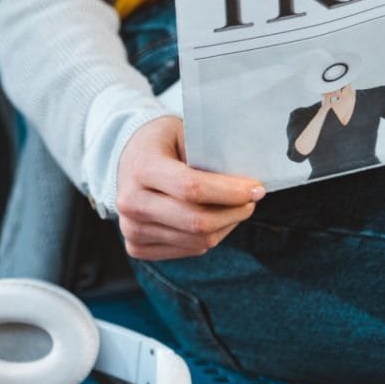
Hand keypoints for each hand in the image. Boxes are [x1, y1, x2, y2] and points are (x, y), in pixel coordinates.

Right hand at [116, 116, 264, 260]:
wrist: (128, 160)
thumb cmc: (163, 143)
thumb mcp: (185, 133)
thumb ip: (210, 156)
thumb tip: (246, 183)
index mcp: (142, 168)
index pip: (191, 188)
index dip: (229, 192)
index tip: (255, 189)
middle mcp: (131, 202)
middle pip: (196, 222)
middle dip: (234, 213)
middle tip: (251, 200)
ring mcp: (131, 229)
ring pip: (198, 241)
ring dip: (226, 226)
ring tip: (234, 207)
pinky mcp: (137, 248)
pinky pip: (190, 250)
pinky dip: (210, 237)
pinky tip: (212, 218)